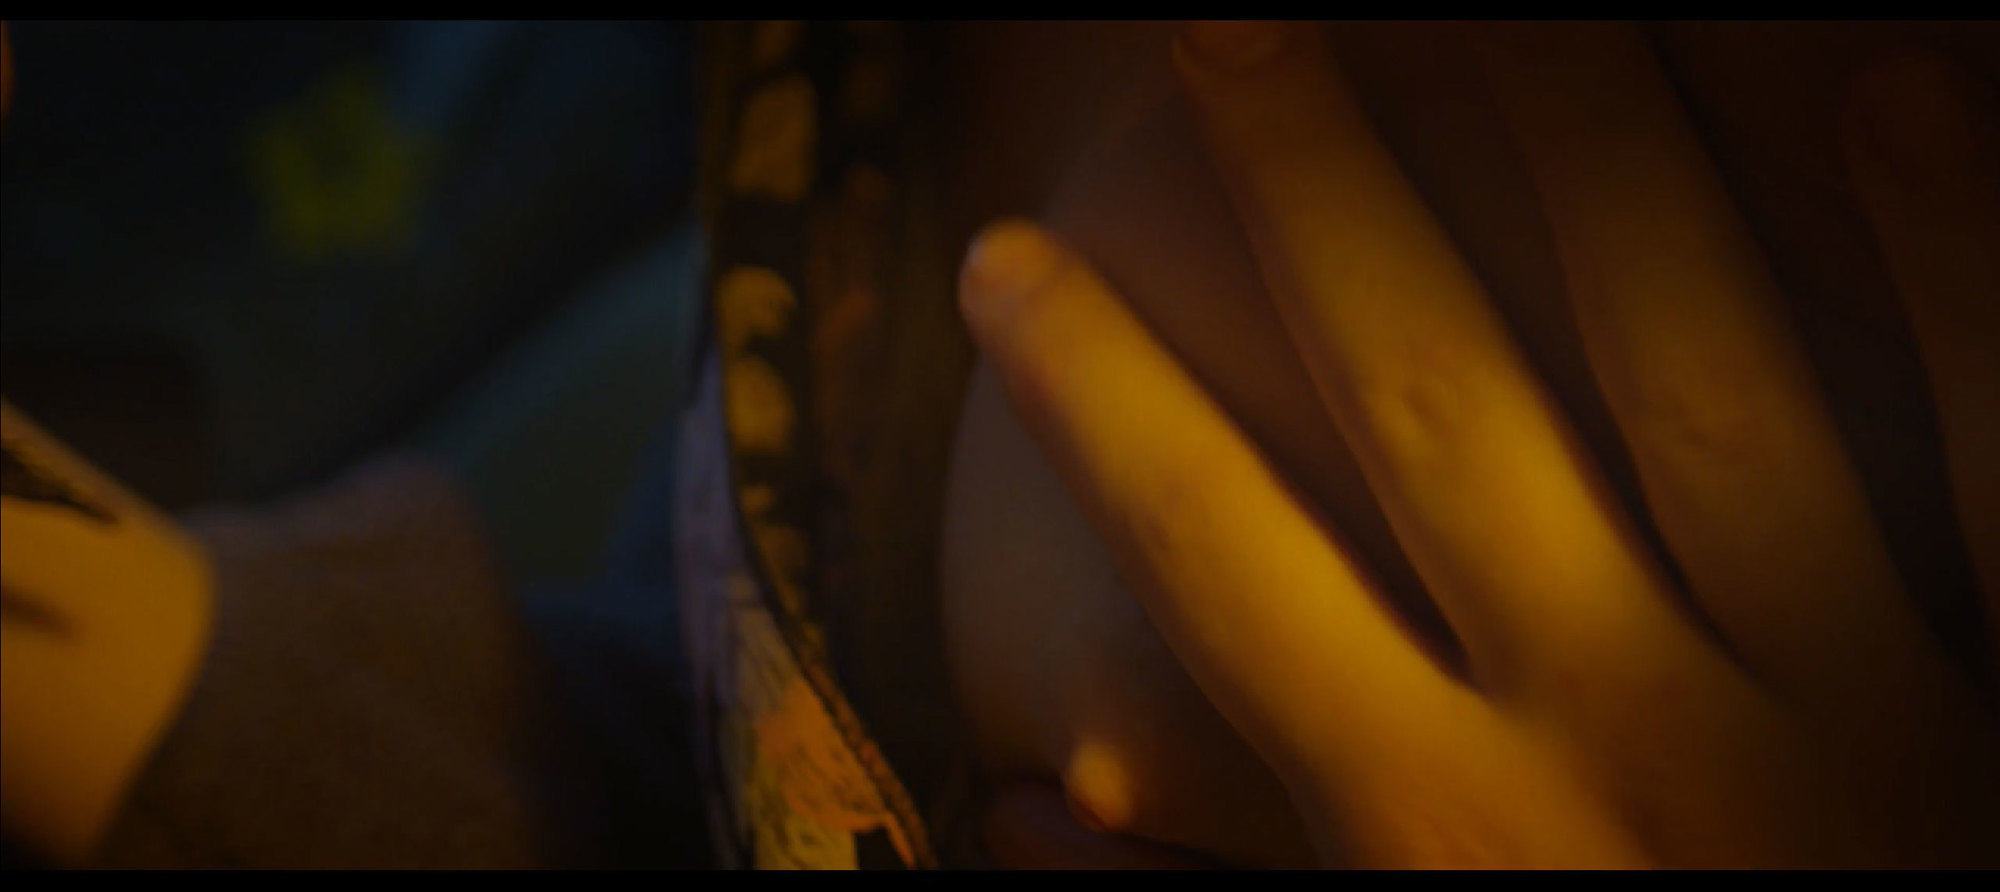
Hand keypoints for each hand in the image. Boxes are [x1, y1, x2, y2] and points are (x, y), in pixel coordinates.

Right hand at [959, 21, 1999, 866]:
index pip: (1220, 567)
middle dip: (1319, 194)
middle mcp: (1616, 749)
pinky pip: (1994, 447)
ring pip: (1702, 378)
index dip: (1095, 400)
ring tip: (1498, 0)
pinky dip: (1943, 261)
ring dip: (1595, 154)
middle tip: (1229, 20)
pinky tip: (1883, 82)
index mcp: (1437, 841)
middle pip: (1437, 410)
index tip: (1000, 259)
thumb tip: (1010, 816)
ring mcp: (1842, 709)